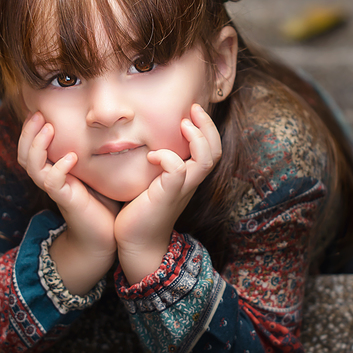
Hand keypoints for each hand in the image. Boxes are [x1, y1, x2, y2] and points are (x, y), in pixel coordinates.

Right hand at [18, 112, 118, 291]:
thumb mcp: (97, 170)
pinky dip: (59, 168)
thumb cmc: (103, 202)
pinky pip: (52, 182)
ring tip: (50, 128)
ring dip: (38, 145)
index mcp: (53, 170)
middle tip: (38, 114)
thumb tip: (106, 125)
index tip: (40, 110)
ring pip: (32, 166)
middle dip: (28, 132)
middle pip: (23, 154)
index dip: (31, 129)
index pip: (31, 146)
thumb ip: (94, 151)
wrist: (105, 235)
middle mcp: (49, 178)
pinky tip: (71, 157)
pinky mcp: (65, 200)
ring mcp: (55, 189)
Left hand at [114, 104, 221, 284]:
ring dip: (197, 138)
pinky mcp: (167, 195)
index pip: (211, 150)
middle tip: (194, 109)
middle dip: (208, 127)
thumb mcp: (151, 181)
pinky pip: (177, 171)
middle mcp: (190, 183)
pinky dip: (167, 157)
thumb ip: (155, 164)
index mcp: (188, 178)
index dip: (207, 129)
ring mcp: (181, 189)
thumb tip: (144, 140)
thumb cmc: (140, 212)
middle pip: (215, 152)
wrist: (136, 243)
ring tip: (183, 124)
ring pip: (205, 160)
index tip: (192, 111)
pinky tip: (151, 156)